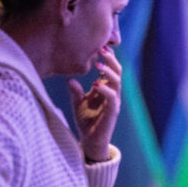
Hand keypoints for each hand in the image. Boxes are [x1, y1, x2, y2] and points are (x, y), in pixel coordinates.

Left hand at [68, 45, 122, 161]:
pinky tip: (95, 83)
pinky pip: (112, 97)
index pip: (110, 69)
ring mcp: (113, 102)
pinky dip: (105, 89)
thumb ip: (75, 90)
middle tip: (101, 49)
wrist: (90, 140)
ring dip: (108, 71)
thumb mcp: (77, 102)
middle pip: (117, 71)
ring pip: (117, 82)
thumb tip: (70, 79)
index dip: (108, 58)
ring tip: (98, 63)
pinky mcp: (112, 112)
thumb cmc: (86, 120)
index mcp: (106, 89)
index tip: (100, 45)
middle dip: (111, 59)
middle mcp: (112, 93)